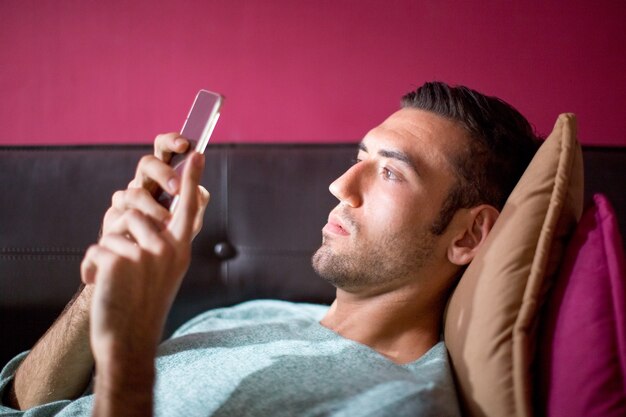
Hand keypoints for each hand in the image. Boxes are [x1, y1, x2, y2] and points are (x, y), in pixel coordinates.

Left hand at [80, 152, 205, 412]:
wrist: (130, 338)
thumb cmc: (145, 303)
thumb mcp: (165, 271)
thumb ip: (164, 241)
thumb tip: (150, 214)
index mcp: (181, 248)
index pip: (189, 206)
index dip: (192, 179)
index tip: (197, 153)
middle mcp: (170, 248)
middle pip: (140, 211)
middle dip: (124, 229)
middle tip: (125, 263)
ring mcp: (148, 253)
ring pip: (117, 225)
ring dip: (108, 250)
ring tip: (115, 277)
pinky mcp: (124, 260)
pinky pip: (98, 247)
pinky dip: (91, 268)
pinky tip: (101, 287)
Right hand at [102, 133, 208, 238]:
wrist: (151, 261)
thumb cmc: (172, 233)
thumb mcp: (191, 218)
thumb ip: (196, 202)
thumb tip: (199, 188)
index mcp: (163, 175)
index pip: (164, 149)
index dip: (171, 141)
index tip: (185, 144)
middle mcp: (144, 182)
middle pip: (147, 163)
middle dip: (163, 173)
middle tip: (177, 188)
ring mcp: (126, 197)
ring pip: (135, 191)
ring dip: (153, 206)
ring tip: (167, 221)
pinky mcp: (114, 215)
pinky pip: (122, 213)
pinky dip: (139, 223)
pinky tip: (150, 231)